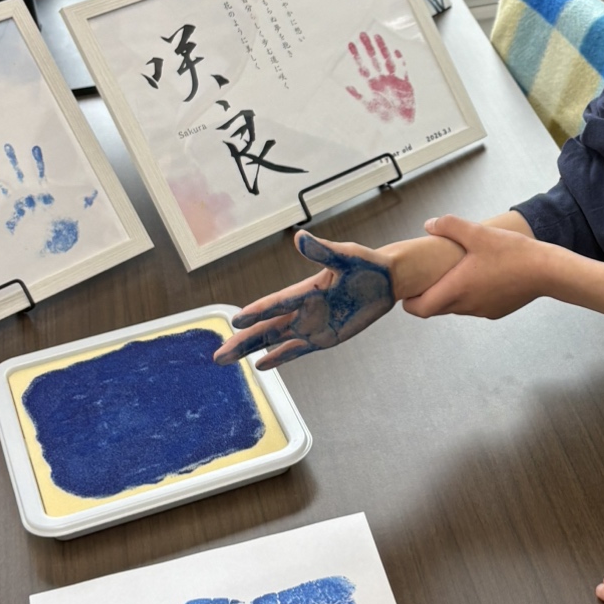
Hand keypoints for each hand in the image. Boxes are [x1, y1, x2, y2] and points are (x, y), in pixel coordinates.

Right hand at [213, 231, 393, 369]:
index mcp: (306, 290)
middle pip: (267, 328)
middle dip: (243, 341)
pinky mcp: (323, 338)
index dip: (257, 312)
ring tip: (226, 359)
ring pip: (274, 340)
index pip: (276, 304)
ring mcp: (311, 325)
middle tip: (218, 355)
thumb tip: (300, 237)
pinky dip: (279, 357)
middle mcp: (303, 310)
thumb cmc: (366, 264)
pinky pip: (296, 350)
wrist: (386, 280)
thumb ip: (323, 250)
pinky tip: (261, 365)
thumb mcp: (346, 256)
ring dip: (251, 350)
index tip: (236, 321)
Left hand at [345, 32, 415, 122]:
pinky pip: (403, 70)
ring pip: (387, 61)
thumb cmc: (384, 119)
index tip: (350, 44)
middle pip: (374, 60)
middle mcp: (382, 80)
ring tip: (377, 36)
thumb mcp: (368, 108)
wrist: (401, 127)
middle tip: (362, 34)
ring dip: (382, 49)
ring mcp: (393, 80)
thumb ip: (359, 96)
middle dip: (368, 47)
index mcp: (372, 85)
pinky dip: (400, 61)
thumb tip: (347, 86)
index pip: (362, 67)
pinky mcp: (405, 84)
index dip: (356, 56)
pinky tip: (396, 51)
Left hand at [403, 215, 553, 318]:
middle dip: (428, 295)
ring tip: (455, 272)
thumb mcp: (478, 232)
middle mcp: (466, 305)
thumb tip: (429, 224)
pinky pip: (475, 306)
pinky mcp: (496, 311)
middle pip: (436, 308)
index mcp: (456, 289)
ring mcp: (482, 310)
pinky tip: (481, 276)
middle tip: (427, 276)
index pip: (420, 309)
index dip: (409, 302)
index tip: (407, 291)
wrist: (546, 271)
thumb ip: (450, 226)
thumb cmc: (512, 253)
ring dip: (450, 294)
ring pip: (456, 307)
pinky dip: (470, 295)